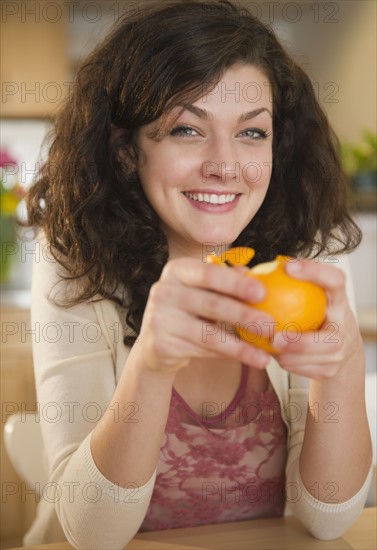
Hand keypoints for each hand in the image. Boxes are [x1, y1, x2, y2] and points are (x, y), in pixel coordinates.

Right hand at [135, 257, 274, 376]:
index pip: (209, 273)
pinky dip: (229, 355)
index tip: (263, 292)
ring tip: (266, 353)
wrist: (157, 345)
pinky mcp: (160, 344)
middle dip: (244, 314)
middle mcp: (163, 291)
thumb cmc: (190, 311)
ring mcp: (158, 318)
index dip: (236, 283)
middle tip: (271, 325)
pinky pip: (202, 351)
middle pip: (211, 304)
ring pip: (208, 333)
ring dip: (241, 344)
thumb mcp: (205, 292)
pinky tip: (250, 359)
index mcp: (177, 270)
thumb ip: (227, 282)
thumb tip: (255, 275)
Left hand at [272, 259, 363, 381]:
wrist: (340, 347)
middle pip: (329, 339)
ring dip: (285, 355)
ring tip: (266, 346)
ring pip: (309, 360)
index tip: (287, 266)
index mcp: (338, 300)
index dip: (315, 272)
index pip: (335, 280)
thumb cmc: (313, 313)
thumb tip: (240, 269)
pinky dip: (283, 362)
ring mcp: (339, 353)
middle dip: (301, 342)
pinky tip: (266, 353)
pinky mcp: (329, 372)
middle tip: (274, 338)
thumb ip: (281, 282)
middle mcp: (344, 325)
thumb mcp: (308, 296)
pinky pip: (299, 369)